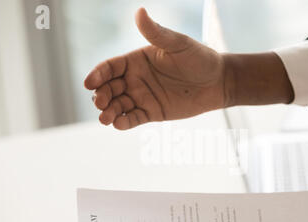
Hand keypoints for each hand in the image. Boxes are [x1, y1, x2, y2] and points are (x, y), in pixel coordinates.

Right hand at [84, 8, 293, 130]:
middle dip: (101, 95)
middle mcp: (135, 79)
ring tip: (105, 118)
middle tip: (100, 102)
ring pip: (118, 106)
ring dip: (108, 112)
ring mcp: (142, 97)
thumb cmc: (199, 58)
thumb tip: (139, 11)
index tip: (89, 83)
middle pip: (109, 88)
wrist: (218, 82)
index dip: (98, 74)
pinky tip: (118, 124)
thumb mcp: (177, 44)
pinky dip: (123, 122)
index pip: (110, 67)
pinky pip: (133, 119)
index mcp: (137, 60)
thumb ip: (156, 33)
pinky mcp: (151, 113)